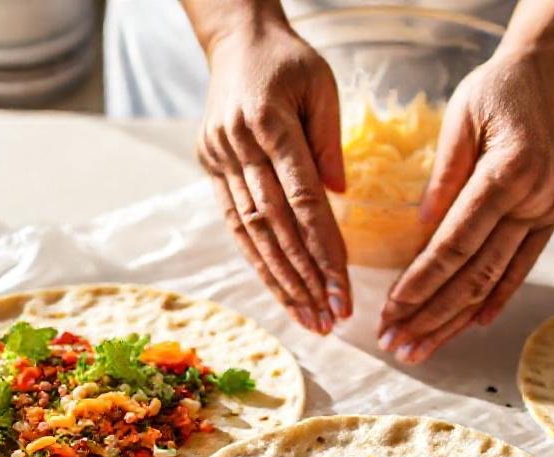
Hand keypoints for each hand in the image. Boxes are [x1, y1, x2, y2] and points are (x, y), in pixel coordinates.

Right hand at [196, 22, 350, 333]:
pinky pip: (234, 222)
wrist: (236, 39)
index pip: (303, 200)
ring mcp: (218, 158)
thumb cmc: (289, 61)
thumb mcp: (322, 86)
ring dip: (280, 280)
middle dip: (304, 278)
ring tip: (308, 319)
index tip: (343, 290)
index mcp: (270, 122)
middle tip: (330, 319)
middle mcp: (238, 146)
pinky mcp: (209, 167)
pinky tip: (279, 290)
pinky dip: (257, 259)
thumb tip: (339, 198)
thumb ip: (329, 143)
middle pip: (275, 225)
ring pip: (250, 232)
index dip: (323, 249)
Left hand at [377, 51, 553, 362]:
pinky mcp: (553, 216)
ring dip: (456, 319)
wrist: (549, 74)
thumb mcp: (461, 116)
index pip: (456, 243)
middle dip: (433, 315)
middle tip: (398, 345)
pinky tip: (469, 324)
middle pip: (476, 273)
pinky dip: (495, 297)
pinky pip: (521, 267)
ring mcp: (549, 211)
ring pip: (496, 280)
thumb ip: (444, 175)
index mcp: (510, 172)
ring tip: (421, 346)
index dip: (422, 281)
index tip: (391, 310)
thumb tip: (421, 229)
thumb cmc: (497, 88)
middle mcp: (536, 199)